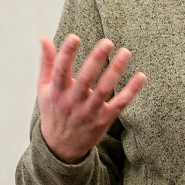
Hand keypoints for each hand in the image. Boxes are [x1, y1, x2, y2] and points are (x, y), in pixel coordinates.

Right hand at [37, 34, 146, 163]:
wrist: (60, 147)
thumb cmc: (54, 110)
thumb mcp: (44, 88)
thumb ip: (47, 62)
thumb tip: (44, 37)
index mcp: (56, 92)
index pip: (60, 70)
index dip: (66, 54)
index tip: (74, 37)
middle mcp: (72, 102)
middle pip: (85, 79)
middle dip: (96, 59)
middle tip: (107, 42)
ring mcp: (88, 112)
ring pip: (104, 90)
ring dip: (115, 71)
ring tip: (125, 52)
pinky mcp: (103, 120)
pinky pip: (119, 104)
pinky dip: (131, 91)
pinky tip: (140, 77)